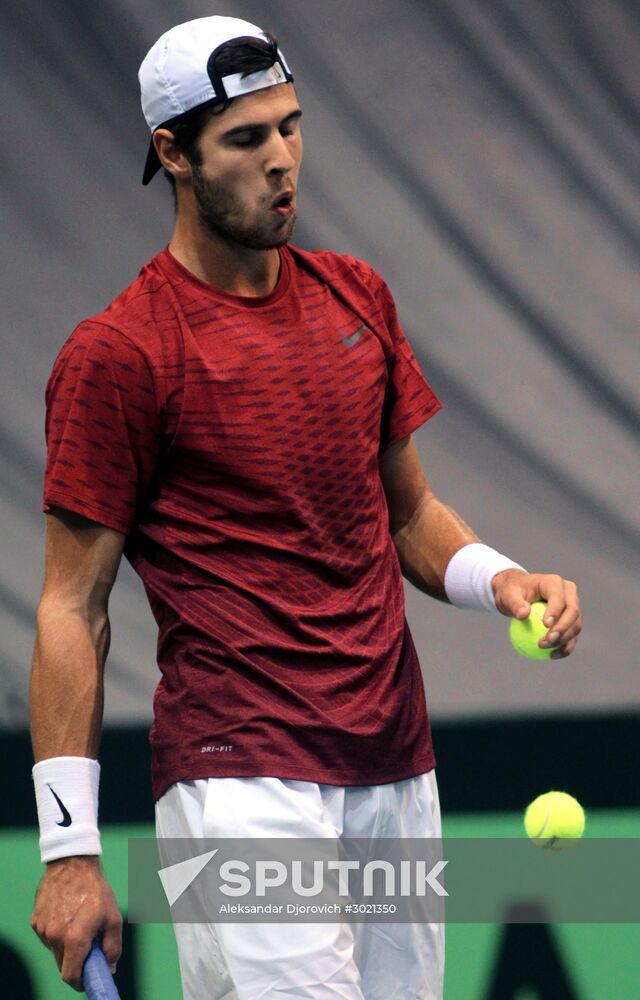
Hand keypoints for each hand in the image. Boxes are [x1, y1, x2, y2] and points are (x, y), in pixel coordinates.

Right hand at [31, 856, 121, 991]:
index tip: (87, 980)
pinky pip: (48, 936)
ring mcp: (42, 929)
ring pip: (55, 950)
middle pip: (63, 965)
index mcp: (75, 938)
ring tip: (79, 922)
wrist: (72, 863)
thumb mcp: (113, 917)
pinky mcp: (36, 920)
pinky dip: (58, 933)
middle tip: (89, 948)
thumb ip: (113, 947)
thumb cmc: (95, 889)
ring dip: (67, 945)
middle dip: (76, 962)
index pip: (71, 976)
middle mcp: (55, 936)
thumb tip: (109, 966)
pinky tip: (67, 915)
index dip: (80, 983)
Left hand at [492, 570, 581, 658]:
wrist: (517, 595)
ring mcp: (572, 606)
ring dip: (563, 640)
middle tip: (546, 642)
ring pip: (575, 625)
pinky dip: (565, 647)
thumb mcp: (508, 595)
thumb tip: (524, 614)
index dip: (555, 611)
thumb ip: (515, 603)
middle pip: (572, 612)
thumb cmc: (512, 592)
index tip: (545, 626)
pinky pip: (572, 635)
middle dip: (562, 629)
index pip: (559, 597)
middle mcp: (568, 593)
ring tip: (544, 648)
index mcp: (554, 582)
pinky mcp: (572, 620)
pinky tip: (552, 656)